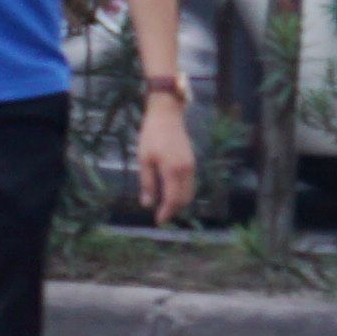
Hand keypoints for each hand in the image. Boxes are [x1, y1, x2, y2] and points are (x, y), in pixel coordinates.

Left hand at [134, 83, 199, 226]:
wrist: (167, 115)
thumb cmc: (151, 136)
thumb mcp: (144, 160)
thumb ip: (147, 183)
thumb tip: (147, 204)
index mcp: (173, 170)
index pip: (173, 200)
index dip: (166, 213)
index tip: (158, 221)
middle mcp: (186, 171)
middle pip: (184, 199)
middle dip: (174, 210)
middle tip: (161, 215)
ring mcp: (191, 166)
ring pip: (189, 193)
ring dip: (179, 203)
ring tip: (165, 207)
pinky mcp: (192, 162)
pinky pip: (190, 184)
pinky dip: (182, 193)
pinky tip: (171, 193)